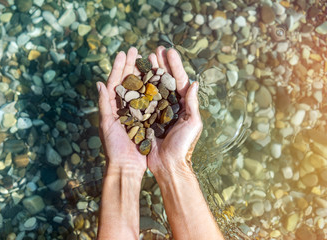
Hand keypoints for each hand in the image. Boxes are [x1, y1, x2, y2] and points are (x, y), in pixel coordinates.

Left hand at [97, 47, 145, 176]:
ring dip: (142, 73)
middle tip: (136, 50)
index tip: (124, 52)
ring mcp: (136, 112)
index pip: (115, 82)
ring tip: (146, 59)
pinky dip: (152, 89)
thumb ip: (104, 104)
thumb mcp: (106, 124)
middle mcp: (124, 107)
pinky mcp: (147, 119)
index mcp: (112, 106)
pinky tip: (157, 78)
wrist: (127, 166)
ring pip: (139, 88)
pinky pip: (150, 101)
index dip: (119, 67)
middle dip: (131, 65)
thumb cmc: (114, 147)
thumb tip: (100, 83)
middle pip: (128, 82)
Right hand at [147, 46, 202, 176]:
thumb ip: (192, 103)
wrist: (168, 165)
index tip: (169, 51)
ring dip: (149, 72)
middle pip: (165, 80)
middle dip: (161, 64)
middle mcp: (170, 105)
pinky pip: (142, 100)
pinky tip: (134, 77)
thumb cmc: (184, 146)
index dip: (174, 65)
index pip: (179, 80)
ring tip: (145, 58)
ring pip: (152, 86)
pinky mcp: (146, 117)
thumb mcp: (192, 124)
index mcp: (183, 105)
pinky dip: (139, 88)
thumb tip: (194, 82)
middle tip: (155, 50)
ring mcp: (157, 110)